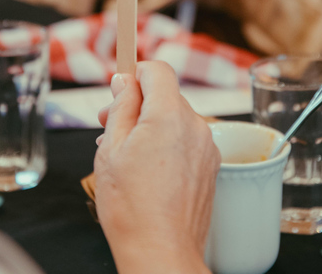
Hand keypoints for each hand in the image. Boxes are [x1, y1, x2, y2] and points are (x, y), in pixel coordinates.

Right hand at [94, 61, 219, 273]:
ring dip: (153, 127)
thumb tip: (124, 82)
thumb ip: (121, 107)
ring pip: (176, 120)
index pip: (158, 70)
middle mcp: (195, 126)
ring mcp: (207, 147)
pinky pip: (187, 142)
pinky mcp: (211, 166)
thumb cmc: (132, 207)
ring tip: (127, 156)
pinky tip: (148, 171)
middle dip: (139, 105)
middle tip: (110, 127)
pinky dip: (168, 146)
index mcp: (169, 115)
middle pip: (166, 96)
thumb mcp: (112, 148)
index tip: (120, 86)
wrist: (160, 251)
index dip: (135, 73)